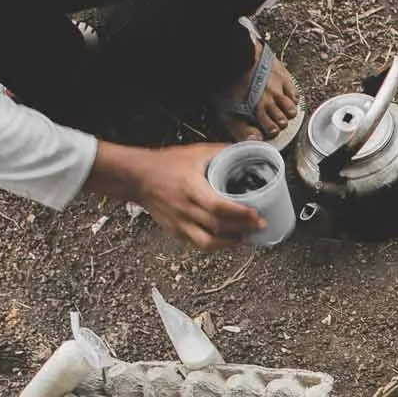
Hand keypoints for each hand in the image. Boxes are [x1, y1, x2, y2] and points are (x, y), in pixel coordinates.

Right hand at [122, 142, 262, 250]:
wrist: (137, 177)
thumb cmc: (165, 164)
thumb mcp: (194, 153)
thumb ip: (219, 152)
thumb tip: (244, 151)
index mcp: (190, 187)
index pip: (218, 206)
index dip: (240, 213)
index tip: (257, 214)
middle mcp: (184, 207)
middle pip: (217, 226)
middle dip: (242, 228)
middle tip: (260, 225)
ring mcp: (178, 222)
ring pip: (207, 242)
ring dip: (229, 243)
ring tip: (245, 237)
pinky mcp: (175, 231)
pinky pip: (198, 244)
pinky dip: (215, 245)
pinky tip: (227, 240)